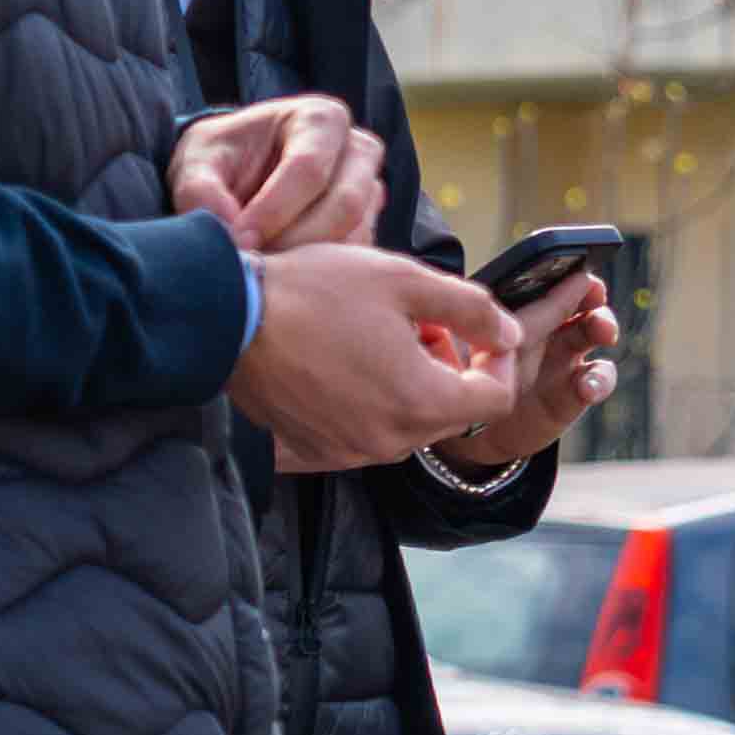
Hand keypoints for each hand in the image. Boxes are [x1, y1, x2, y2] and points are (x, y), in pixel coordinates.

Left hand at [175, 96, 378, 252]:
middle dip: (296, 241)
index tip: (239, 240)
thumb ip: (200, 190)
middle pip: (344, 206)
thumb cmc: (221, 159)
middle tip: (256, 262)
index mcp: (321, 119)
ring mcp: (372, 190)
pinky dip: (318, 271)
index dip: (273, 211)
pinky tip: (284, 269)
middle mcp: (358, 150)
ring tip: (265, 265)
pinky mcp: (371, 225)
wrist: (238, 174)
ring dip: (308, 260)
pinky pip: (357, 258)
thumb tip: (227, 227)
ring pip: (356, 237)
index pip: (309, 169)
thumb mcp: (196, 162)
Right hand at [236, 242, 512, 475]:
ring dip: (409, 384)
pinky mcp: (313, 452)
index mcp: (422, 402)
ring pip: (406, 424)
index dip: (498, 360)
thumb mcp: (404, 281)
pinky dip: (369, 404)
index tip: (480, 331)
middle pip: (450, 412)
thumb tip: (510, 335)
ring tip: (377, 336)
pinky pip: (362, 434)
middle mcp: (389, 441)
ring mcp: (348, 453)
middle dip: (450, 367)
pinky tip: (344, 364)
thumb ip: (471, 310)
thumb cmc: (313, 293)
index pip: (496, 398)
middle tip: (420, 321)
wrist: (225, 318)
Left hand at [437, 273, 620, 470]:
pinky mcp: (576, 392)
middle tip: (595, 298)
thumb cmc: (468, 380)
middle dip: (593, 295)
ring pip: (595, 331)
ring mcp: (565, 359)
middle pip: (582, 300)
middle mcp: (550, 329)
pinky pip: (598, 379)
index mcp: (524, 311)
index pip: (551, 283)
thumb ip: (488, 331)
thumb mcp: (472, 350)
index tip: (580, 276)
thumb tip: (500, 320)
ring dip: (603, 326)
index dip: (569, 276)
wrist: (472, 432)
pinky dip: (600, 380)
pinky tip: (588, 388)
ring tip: (603, 332)